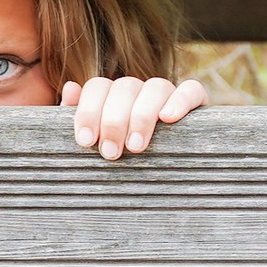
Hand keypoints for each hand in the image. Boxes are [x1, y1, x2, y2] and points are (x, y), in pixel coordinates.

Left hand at [64, 75, 208, 158]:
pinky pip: (191, 89)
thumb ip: (81, 120)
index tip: (86, 141)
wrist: (168, 180)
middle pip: (125, 87)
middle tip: (111, 153)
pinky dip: (180, 100)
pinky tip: (169, 118)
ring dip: (142, 115)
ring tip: (136, 146)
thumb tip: (70, 88)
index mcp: (113, 96)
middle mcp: (139, 90)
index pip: (98, 86)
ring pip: (156, 86)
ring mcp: (168, 94)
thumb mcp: (98, 144)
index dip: (89, 111)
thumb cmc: (123, 161)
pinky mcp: (196, 102)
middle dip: (114, 120)